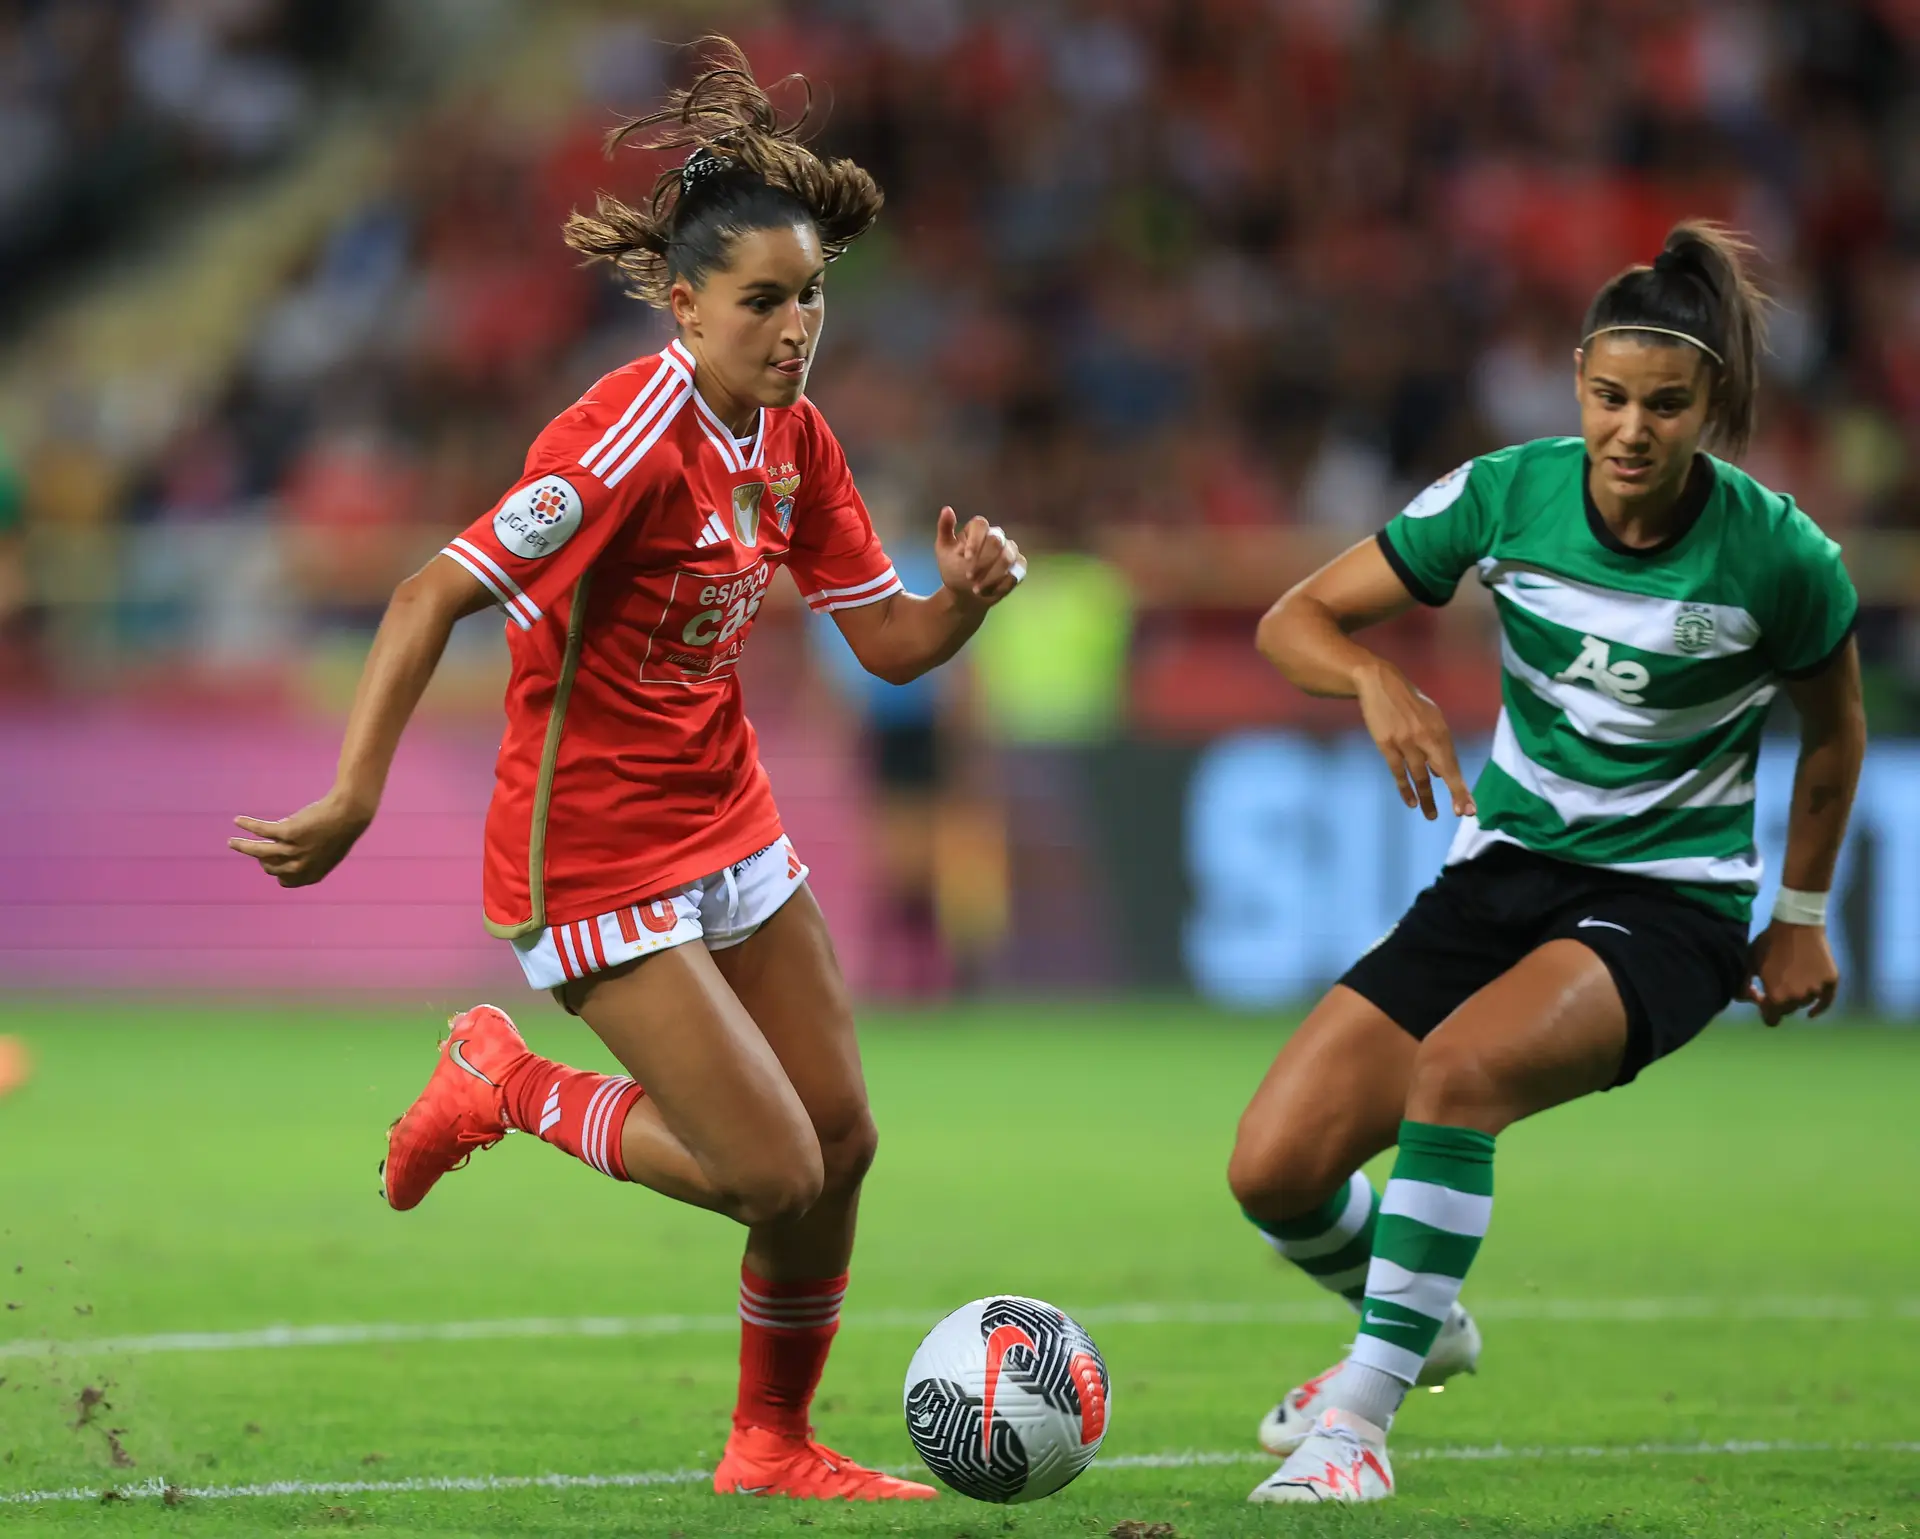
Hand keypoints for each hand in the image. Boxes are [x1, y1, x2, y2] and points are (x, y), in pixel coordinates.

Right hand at [227, 791, 373, 887]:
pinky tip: (237, 821)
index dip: (276, 871)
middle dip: (261, 858)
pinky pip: (261, 830)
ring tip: (231, 842)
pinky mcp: (288, 832)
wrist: (350, 812)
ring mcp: (294, 849)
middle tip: (254, 847)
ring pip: (259, 851)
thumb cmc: (340, 831)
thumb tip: (286, 862)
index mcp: (312, 875)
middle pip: (269, 867)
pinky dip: (247, 825)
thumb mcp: (327, 853)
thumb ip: (309, 861)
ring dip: (242, 846)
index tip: (269, 862)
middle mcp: (301, 866)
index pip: (284, 881)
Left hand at [935, 506, 1024, 608]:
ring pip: (1007, 559)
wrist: (963, 592)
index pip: (981, 524)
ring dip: (991, 576)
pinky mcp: (1019, 567)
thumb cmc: (952, 568)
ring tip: (976, 589)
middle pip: (996, 542)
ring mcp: (1010, 551)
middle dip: (982, 562)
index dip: (975, 540)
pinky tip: (988, 592)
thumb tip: (947, 509)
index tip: (965, 557)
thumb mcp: (943, 550)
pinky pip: (1015, 574)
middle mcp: (997, 536)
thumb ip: (945, 529)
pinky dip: (1001, 586)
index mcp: (978, 529)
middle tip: (968, 577)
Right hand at [1354, 661, 1475, 820]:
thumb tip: (1439, 773)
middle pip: (1443, 771)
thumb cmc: (1408, 702)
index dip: (1461, 787)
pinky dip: (1405, 789)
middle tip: (1463, 813)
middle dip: (1455, 793)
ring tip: (1432, 816)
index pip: (1453, 764)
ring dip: (1427, 798)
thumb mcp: (1430, 718)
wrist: (1380, 683)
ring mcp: (1406, 742)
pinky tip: (1412, 802)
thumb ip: (1437, 744)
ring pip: (1419, 776)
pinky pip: (1398, 772)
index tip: (1470, 808)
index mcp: (1440, 731)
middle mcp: (1426, 738)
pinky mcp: (1386, 745)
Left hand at [1743, 921, 1837, 1025]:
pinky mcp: (1831, 982)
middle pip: (1788, 1011)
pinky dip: (1818, 1008)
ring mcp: (1817, 990)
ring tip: (1791, 979)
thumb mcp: (1749, 963)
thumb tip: (1746, 1000)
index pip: (1771, 1020)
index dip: (1765, 1011)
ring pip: (1804, 1003)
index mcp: (1777, 997)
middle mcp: (1798, 998)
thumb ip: (1743, 986)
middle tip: (1777, 985)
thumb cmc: (1769, 943)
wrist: (1797, 924)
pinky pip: (1826, 1002)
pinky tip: (1812, 1013)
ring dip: (1797, 997)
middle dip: (1780, 1002)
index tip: (1762, 998)